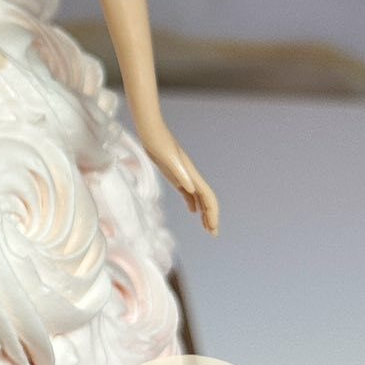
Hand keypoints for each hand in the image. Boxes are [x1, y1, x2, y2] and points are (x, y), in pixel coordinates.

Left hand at [135, 117, 219, 235]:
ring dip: (204, 212)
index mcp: (191, 175)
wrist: (150, 131)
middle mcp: (191, 176)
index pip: (208, 198)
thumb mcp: (168, 159)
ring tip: (207, 227)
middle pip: (206, 200)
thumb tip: (191, 189)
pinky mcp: (174, 174)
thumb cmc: (158, 142)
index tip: (212, 228)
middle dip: (211, 217)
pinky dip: (192, 203)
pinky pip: (187, 192)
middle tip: (213, 234)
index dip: (212, 213)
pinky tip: (192, 211)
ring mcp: (183, 175)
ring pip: (199, 197)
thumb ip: (179, 173)